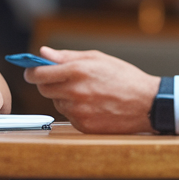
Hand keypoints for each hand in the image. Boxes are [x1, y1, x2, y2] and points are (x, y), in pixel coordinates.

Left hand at [23, 46, 159, 133]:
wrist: (147, 103)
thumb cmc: (124, 77)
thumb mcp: (97, 58)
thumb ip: (67, 56)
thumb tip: (43, 53)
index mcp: (77, 72)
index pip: (38, 74)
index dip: (31, 72)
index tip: (31, 71)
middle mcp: (75, 92)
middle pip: (43, 90)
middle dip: (47, 84)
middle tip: (60, 80)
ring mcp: (78, 111)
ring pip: (57, 103)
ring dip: (63, 97)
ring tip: (86, 92)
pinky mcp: (83, 126)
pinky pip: (69, 116)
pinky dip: (75, 110)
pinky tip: (92, 105)